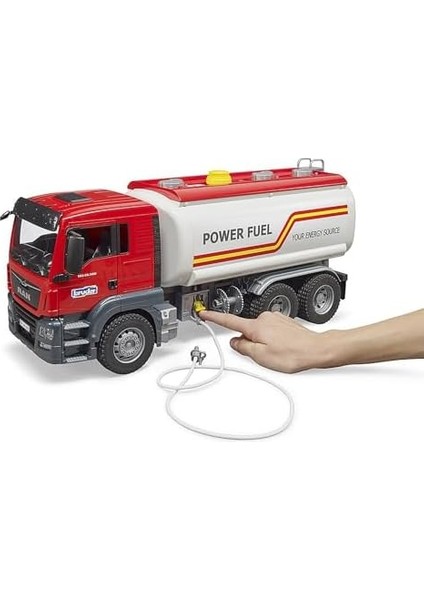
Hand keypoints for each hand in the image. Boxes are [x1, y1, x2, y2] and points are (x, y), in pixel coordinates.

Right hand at [200, 310, 332, 372]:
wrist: (316, 349)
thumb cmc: (292, 354)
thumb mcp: (261, 357)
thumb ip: (243, 348)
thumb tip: (235, 342)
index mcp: (256, 326)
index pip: (229, 321)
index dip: (214, 318)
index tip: (204, 313)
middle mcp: (265, 318)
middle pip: (246, 330)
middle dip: (248, 342)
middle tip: (262, 355)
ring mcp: (275, 318)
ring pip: (259, 331)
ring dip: (262, 342)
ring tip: (276, 353)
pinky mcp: (284, 322)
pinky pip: (270, 331)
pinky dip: (271, 339)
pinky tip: (281, 348)